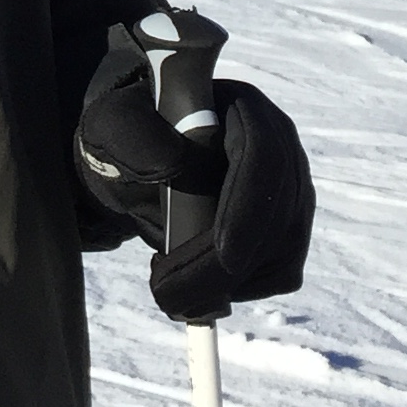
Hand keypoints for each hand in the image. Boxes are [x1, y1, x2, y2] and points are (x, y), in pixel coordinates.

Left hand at [76, 52, 314, 322]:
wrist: (138, 162)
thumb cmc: (127, 138)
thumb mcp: (114, 127)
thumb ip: (135, 136)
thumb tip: (176, 164)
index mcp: (245, 110)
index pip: (264, 158)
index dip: (249, 209)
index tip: (222, 255)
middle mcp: (281, 147)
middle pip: (278, 215)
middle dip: (225, 267)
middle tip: (169, 296)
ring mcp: (291, 190)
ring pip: (283, 250)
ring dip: (228, 284)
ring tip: (169, 288)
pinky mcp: (288, 229)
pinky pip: (282, 271)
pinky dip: (241, 289)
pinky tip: (197, 283)